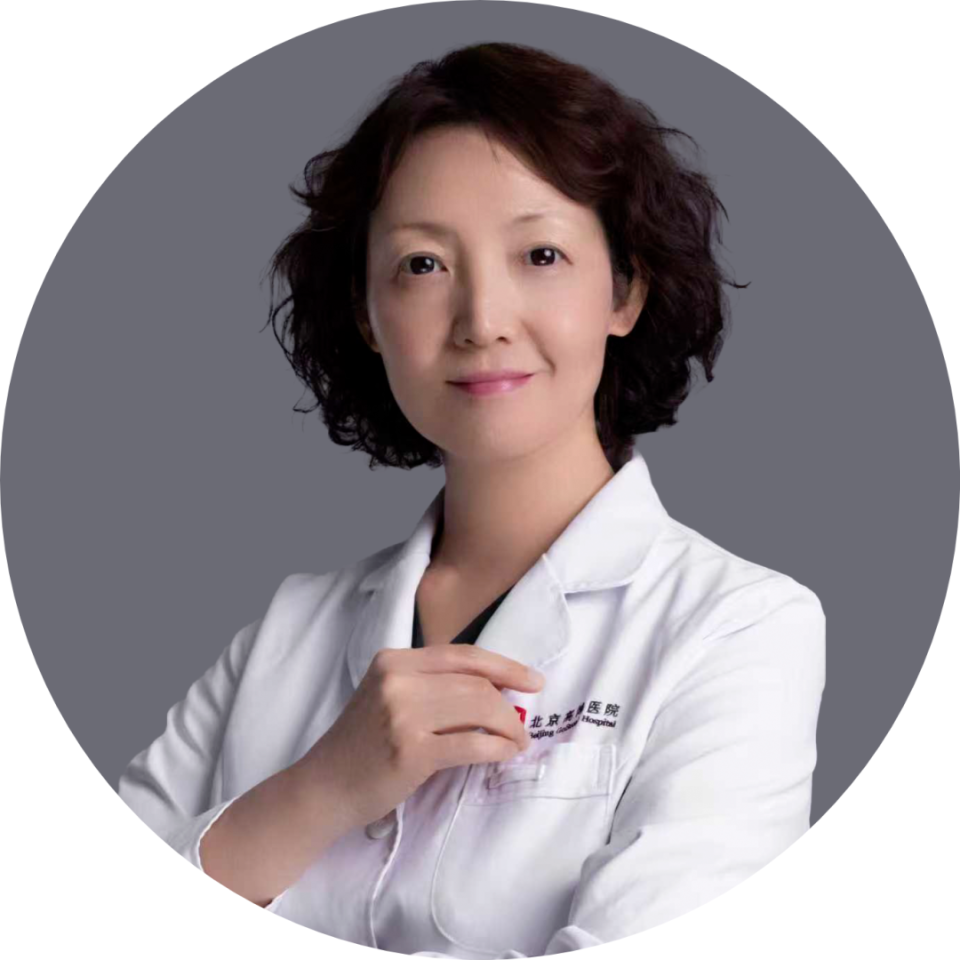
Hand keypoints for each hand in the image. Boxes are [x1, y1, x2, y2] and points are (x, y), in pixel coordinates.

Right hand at [296, 645, 543, 829]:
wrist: (323, 787)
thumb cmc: (361, 746)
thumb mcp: (388, 698)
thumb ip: (431, 686)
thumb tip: (497, 690)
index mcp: (394, 660)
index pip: (463, 655)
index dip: (504, 666)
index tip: (533, 681)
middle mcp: (397, 680)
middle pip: (475, 683)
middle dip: (508, 705)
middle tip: (522, 726)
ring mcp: (402, 714)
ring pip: (479, 709)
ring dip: (508, 728)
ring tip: (515, 742)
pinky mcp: (410, 751)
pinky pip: (471, 744)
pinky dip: (497, 749)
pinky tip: (504, 755)